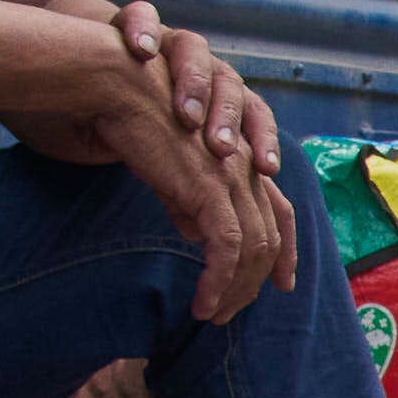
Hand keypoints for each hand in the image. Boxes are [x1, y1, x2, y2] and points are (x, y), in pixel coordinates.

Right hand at [0, 0, 299, 320]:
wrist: (112, 83)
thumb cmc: (132, 115)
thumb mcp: (164, 167)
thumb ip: (184, 197)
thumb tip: (194, 232)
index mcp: (239, 158)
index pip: (279, 212)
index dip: (285, 251)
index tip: (280, 285)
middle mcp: (245, 165)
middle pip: (271, 235)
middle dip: (256, 281)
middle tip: (228, 313)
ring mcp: (231, 174)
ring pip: (253, 247)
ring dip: (235, 289)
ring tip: (212, 314)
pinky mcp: (208, 185)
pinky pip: (226, 246)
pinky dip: (219, 280)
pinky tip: (200, 303)